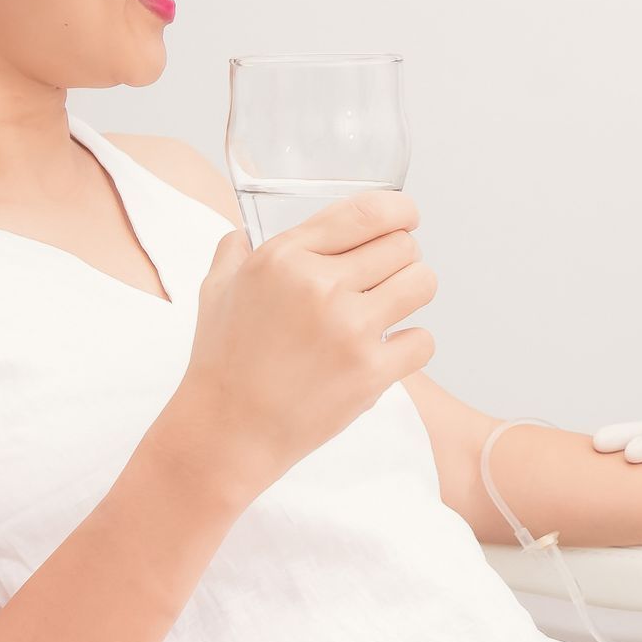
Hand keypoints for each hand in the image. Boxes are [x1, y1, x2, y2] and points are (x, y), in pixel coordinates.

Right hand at [173, 192, 435, 499]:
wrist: (227, 431)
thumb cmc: (222, 361)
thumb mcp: (216, 290)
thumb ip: (235, 251)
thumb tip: (246, 231)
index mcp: (285, 257)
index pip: (368, 212)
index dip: (401, 210)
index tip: (408, 217)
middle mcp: (320, 286)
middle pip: (403, 245)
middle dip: (402, 256)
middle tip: (388, 276)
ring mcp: (349, 330)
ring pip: (422, 283)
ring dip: (413, 292)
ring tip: (392, 308)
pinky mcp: (370, 372)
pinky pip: (424, 340)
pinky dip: (411, 345)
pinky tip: (387, 351)